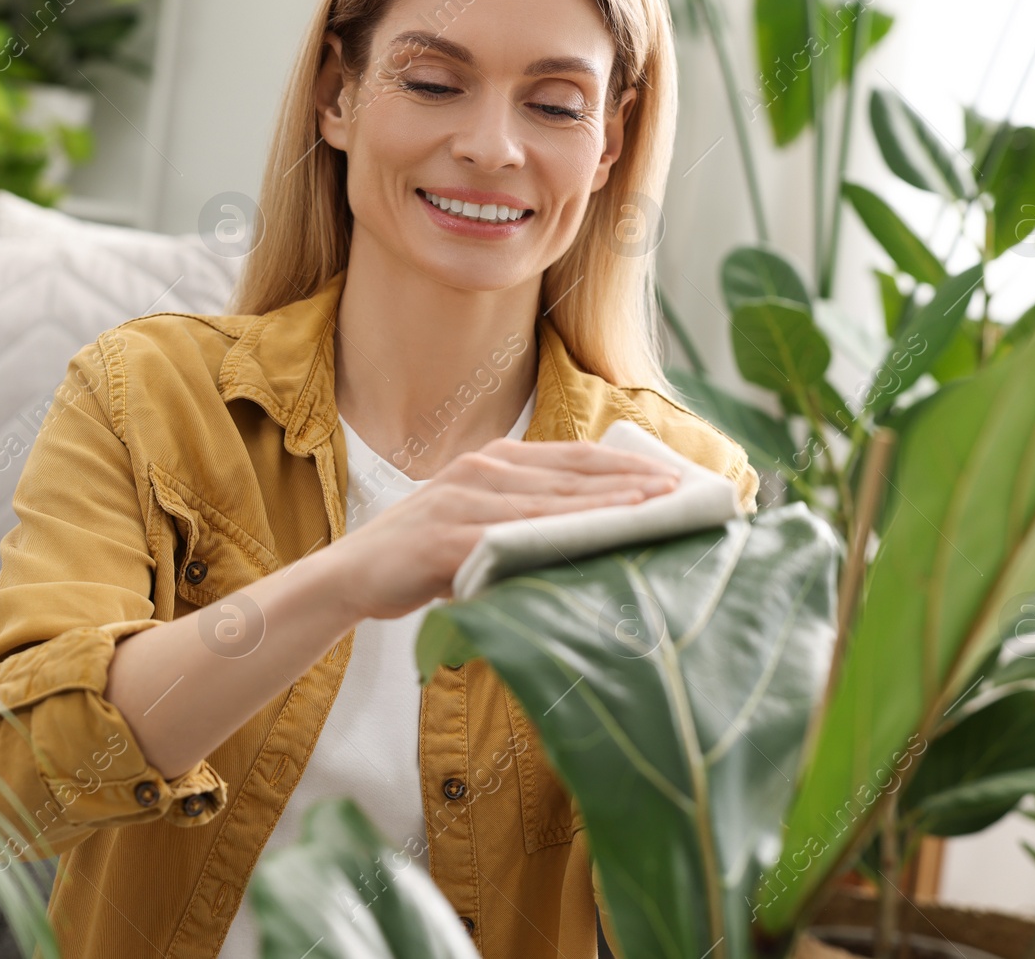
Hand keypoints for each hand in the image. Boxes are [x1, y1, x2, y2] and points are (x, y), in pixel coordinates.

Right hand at [312, 437, 681, 620]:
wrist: (352, 575)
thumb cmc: (420, 556)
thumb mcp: (476, 527)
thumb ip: (522, 524)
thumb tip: (585, 539)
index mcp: (493, 461)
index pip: (574, 458)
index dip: (625, 465)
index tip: (671, 475)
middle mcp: (483, 469)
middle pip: (574, 474)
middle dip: (632, 480)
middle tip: (682, 490)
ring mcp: (466, 499)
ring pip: (554, 502)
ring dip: (608, 504)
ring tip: (655, 509)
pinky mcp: (452, 536)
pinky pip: (517, 534)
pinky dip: (561, 533)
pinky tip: (593, 539)